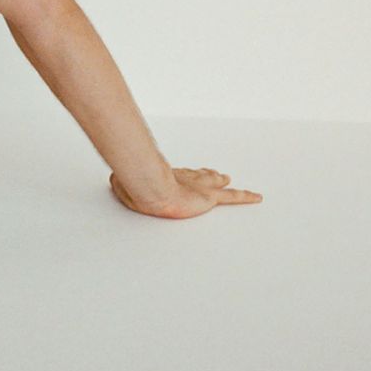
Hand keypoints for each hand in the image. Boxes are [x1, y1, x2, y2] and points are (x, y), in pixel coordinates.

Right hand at [112, 164, 262, 219]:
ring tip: (228, 180)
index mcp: (167, 176)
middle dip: (206, 175)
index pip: (180, 174)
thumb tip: (115, 179)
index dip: (186, 174)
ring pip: (216, 184)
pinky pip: (233, 198)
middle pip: (199, 175)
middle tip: (215, 173)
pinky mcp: (210, 197)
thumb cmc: (136, 186)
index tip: (188, 173)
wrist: (150, 188)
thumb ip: (122, 182)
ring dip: (221, 182)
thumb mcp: (123, 184)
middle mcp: (185, 178)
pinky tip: (256, 197)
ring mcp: (199, 186)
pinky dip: (245, 197)